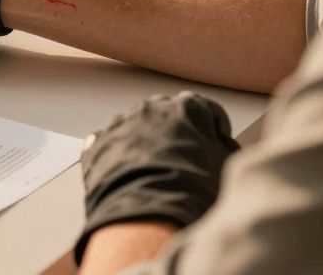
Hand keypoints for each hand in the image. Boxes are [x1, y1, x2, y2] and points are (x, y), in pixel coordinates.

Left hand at [74, 92, 239, 263]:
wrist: (147, 216)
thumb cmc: (193, 192)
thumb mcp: (225, 168)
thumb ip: (224, 147)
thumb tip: (220, 146)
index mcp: (188, 106)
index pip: (206, 111)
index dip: (215, 130)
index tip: (215, 143)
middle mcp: (151, 107)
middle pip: (167, 115)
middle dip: (176, 133)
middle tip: (185, 160)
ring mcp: (120, 123)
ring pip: (136, 128)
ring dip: (145, 143)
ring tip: (154, 173)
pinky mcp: (97, 143)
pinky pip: (109, 145)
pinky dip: (118, 157)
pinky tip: (127, 176)